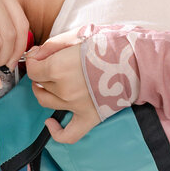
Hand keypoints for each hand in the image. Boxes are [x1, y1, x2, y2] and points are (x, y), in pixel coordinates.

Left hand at [24, 28, 101, 144]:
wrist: (137, 61)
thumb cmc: (109, 44)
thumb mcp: (78, 35)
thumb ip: (51, 45)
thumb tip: (35, 55)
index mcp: (58, 68)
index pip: (32, 69)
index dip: (35, 60)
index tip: (41, 56)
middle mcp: (64, 90)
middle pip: (40, 83)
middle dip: (43, 72)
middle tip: (53, 63)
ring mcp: (76, 106)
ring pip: (46, 102)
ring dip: (45, 91)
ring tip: (51, 83)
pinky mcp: (89, 118)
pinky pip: (68, 134)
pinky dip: (56, 132)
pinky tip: (50, 122)